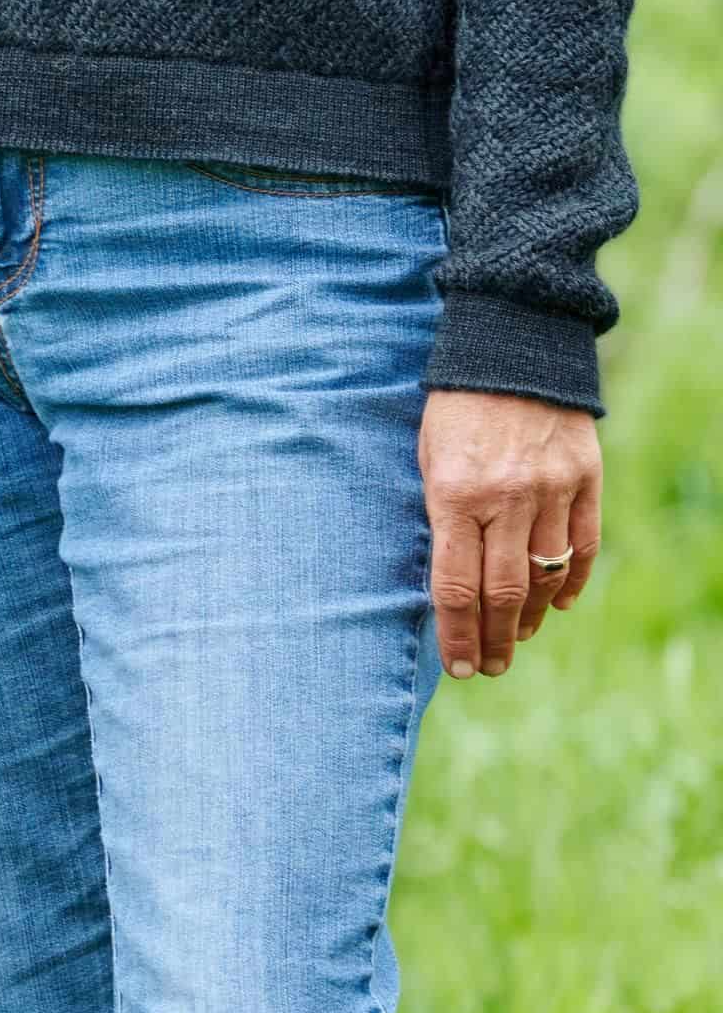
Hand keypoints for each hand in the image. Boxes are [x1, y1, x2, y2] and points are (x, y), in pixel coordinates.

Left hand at [418, 388, 599, 680]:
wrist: (513, 344)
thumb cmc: (455, 403)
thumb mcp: (428, 453)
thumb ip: (440, 514)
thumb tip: (448, 579)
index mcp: (454, 494)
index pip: (455, 586)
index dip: (457, 635)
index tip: (458, 667)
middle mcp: (505, 499)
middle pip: (502, 593)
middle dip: (494, 641)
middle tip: (489, 668)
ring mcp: (550, 491)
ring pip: (545, 577)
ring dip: (530, 617)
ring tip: (516, 638)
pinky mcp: (584, 479)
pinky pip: (582, 547)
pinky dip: (571, 581)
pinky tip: (556, 603)